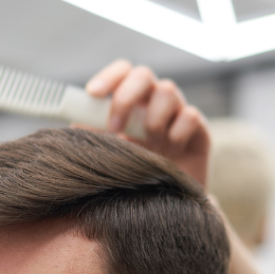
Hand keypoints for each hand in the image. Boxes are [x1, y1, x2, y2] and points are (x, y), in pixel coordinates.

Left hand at [85, 60, 209, 185]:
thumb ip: (95, 137)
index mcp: (132, 100)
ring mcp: (178, 111)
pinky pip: (189, 116)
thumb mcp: (110, 155)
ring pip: (168, 91)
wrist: (167, 201)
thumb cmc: (133, 173)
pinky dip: (175, 135)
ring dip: (151, 121)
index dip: (108, 77)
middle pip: (143, 74)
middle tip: (114, 128)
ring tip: (148, 147)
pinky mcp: (199, 129)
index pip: (122, 72)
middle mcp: (155, 99)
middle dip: (126, 98)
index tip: (92, 93)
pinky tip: (169, 155)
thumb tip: (75, 126)